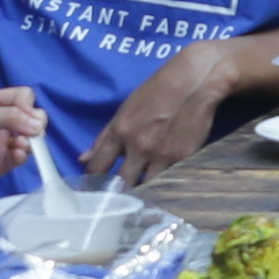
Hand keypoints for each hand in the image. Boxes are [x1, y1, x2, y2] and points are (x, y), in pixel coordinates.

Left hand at [0, 86, 39, 202]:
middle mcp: (1, 121)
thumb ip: (7, 116)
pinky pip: (22, 156)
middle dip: (35, 122)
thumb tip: (37, 123)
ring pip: (30, 137)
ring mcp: (3, 142)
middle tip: (32, 131)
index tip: (26, 116)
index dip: (28, 104)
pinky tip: (16, 154)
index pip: (22, 96)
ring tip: (19, 145)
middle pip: (31, 115)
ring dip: (30, 140)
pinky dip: (23, 154)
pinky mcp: (3, 162)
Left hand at [87, 34, 249, 180]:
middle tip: (116, 196)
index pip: (98, 168)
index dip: (93, 182)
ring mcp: (162, 155)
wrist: (196, 81)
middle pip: (121, 185)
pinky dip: (162, 182)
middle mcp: (139, 147)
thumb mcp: (126, 108)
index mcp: (120, 132)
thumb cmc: (157, 90)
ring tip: (139, 194)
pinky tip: (161, 182)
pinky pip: (168, 179)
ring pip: (146, 187)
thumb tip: (83, 159)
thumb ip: (104, 136)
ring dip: (141, 190)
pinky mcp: (184, 158)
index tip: (95, 188)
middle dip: (116, 193)